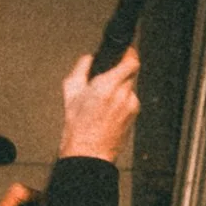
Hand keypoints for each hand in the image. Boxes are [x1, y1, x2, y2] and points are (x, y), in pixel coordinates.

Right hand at [58, 45, 140, 166]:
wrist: (89, 154)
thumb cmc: (78, 128)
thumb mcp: (70, 93)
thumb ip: (81, 69)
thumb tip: (88, 58)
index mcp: (107, 86)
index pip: (131, 60)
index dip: (129, 53)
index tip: (125, 52)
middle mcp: (123, 94)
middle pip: (131, 72)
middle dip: (121, 71)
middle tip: (109, 77)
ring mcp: (131, 105)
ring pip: (130, 86)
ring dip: (121, 88)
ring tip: (105, 100)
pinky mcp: (134, 115)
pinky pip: (130, 100)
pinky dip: (122, 101)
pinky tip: (109, 111)